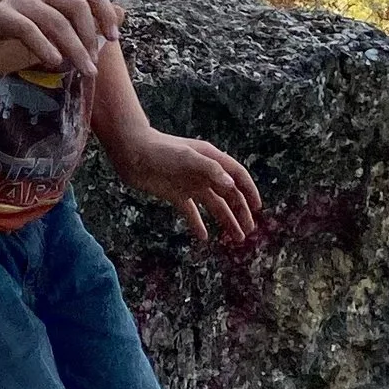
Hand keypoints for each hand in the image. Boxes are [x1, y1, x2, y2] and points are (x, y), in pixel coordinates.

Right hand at [0, 0, 126, 84]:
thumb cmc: (20, 41)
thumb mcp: (59, 34)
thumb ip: (88, 23)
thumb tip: (123, 12)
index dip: (106, 14)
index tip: (114, 38)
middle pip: (76, 6)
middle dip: (90, 38)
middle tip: (93, 65)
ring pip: (56, 21)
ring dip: (74, 49)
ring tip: (82, 71)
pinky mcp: (1, 16)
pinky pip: (28, 30)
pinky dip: (45, 47)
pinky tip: (54, 63)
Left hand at [118, 130, 261, 247]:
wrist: (131, 152)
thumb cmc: (160, 149)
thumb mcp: (186, 157)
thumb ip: (210, 169)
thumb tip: (231, 186)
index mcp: (211, 159)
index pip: (237, 175)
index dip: (249, 191)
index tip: (258, 209)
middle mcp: (204, 172)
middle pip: (229, 194)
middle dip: (241, 212)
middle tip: (248, 232)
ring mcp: (190, 184)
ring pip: (214, 205)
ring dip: (226, 220)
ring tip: (236, 238)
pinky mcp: (175, 194)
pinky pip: (191, 212)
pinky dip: (198, 224)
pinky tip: (204, 237)